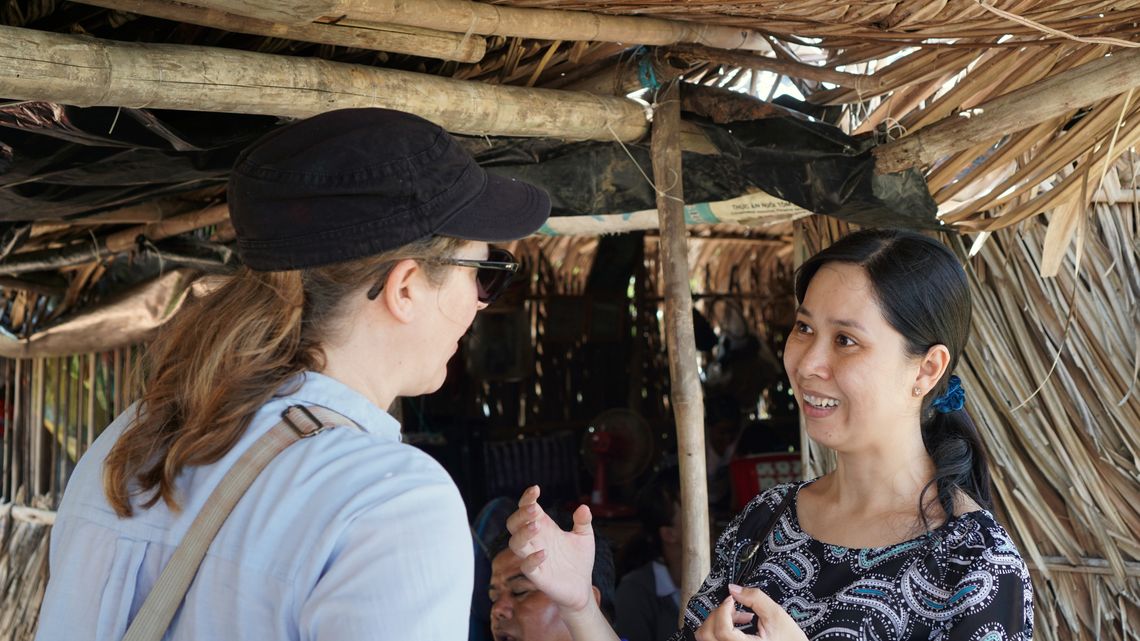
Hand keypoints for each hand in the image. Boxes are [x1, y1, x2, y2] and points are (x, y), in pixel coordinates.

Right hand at [505, 485, 595, 612]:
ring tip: (536, 526)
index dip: (527, 498)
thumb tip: (583, 507)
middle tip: (533, 509)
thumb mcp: (585, 536)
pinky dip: (532, 559)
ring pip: (515, 543)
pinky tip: (544, 553)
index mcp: (544, 527)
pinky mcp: (537, 575)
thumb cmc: (579, 560)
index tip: (536, 489)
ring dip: (523, 533)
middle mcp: (535, 540)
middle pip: (514, 524)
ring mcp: (533, 557)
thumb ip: (583, 521)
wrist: (582, 587)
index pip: (527, 509)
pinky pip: (526, 566)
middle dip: (520, 515)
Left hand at [694, 584, 808, 640]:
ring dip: (717, 622)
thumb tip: (733, 588)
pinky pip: (714, 640)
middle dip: (717, 614)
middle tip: (732, 606)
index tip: (731, 600)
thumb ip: (755, 598)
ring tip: (736, 616)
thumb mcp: (776, 615)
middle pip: (706, 634)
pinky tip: (737, 625)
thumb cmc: (791, 640)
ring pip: (706, 638)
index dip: (723, 610)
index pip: (722, 632)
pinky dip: (719, 629)